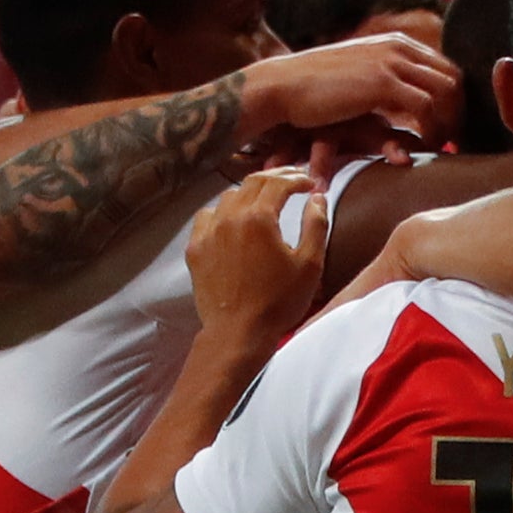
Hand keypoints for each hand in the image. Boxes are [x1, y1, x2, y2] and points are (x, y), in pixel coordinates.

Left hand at [187, 168, 329, 344]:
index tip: (310, 183)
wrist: (238, 333)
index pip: (278, 184)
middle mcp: (229, 217)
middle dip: (275, 178)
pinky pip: (206, 217)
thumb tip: (317, 197)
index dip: (297, 178)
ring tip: (264, 199)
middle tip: (292, 181)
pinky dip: (222, 211)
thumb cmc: (279, 302)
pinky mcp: (195, 249)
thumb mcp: (309, 265)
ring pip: (228, 197)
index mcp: (258, 218)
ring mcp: (208, 232)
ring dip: (249, 192)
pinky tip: (232, 220)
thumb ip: (316, 225)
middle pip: (252, 183)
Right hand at [238, 33, 461, 161]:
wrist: (283, 85)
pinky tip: (424, 147)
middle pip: (453, 79)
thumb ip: (389, 83)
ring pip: (446, 92)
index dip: (455, 100)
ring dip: (450, 124)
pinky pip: (426, 107)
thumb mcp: (360, 76)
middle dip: (460, 113)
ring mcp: (392, 61)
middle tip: (454, 142)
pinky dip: (432, 130)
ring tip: (440, 148)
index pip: (445, 68)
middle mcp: (399, 47)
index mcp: (396, 43)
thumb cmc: (317, 88)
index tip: (452, 128)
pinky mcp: (382, 82)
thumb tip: (411, 104)